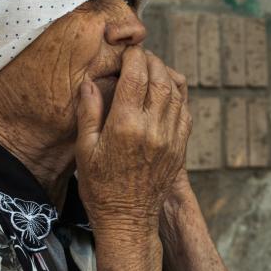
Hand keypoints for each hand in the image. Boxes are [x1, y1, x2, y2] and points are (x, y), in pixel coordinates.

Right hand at [74, 47, 192, 234]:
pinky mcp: (180, 148)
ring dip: (166, 75)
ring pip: (176, 93)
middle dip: (151, 61)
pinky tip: (166, 93)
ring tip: (152, 70)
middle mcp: (153, 129)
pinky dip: (177, 96)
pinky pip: (185, 112)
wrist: (128, 220)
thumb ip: (89, 113)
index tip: (128, 49)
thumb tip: (90, 83)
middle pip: (160, 78)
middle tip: (140, 56)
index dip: (134, 56)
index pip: (136, 76)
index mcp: (126, 126)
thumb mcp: (84, 150)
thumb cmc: (100, 188)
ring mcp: (171, 138)